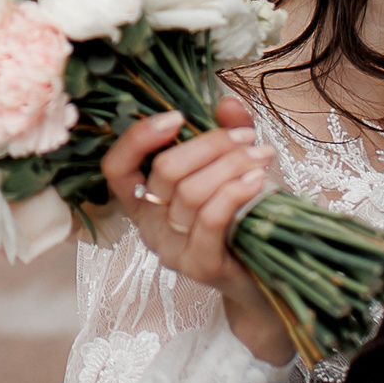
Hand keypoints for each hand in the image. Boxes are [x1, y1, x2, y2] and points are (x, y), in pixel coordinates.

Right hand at [100, 94, 297, 364]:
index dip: (138, 138)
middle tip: (246, 137)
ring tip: (262, 155)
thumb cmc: (243, 220)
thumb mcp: (232, 169)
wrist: (267, 279)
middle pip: (165, 171)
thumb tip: (228, 103)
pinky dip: (235, 190)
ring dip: (230, 164)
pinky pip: (211, 219)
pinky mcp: (200, 266)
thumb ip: (228, 135)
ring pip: (191, 192)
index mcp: (144, 202)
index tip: (177, 116)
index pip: (116, 168)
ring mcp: (172, 250)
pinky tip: (258, 177)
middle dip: (210, 144)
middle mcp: (149, 228)